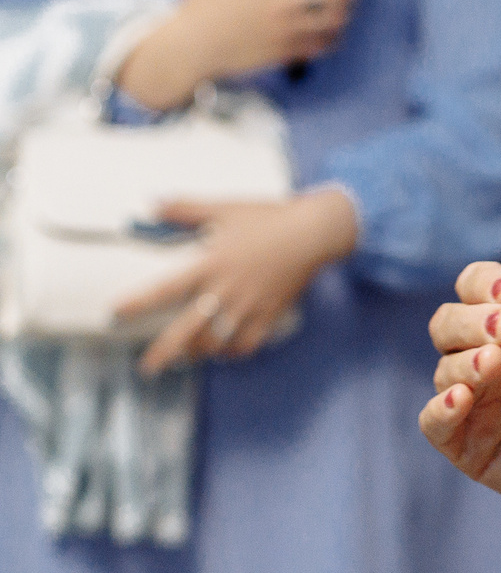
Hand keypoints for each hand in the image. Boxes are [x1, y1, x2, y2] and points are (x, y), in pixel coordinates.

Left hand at [116, 190, 361, 374]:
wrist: (313, 233)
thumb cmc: (269, 218)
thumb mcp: (224, 208)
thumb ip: (185, 209)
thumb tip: (152, 204)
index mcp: (210, 264)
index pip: (164, 290)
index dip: (137, 304)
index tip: (116, 314)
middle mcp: (226, 290)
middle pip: (188, 330)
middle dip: (165, 352)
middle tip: (148, 367)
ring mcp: (249, 305)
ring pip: (217, 342)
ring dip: (198, 352)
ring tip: (186, 357)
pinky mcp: (270, 313)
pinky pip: (248, 343)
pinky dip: (234, 352)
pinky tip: (226, 352)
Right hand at [117, 0, 371, 111]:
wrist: (193, 45)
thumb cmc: (207, 1)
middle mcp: (282, 4)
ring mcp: (286, 30)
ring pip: (334, 20)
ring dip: (346, 11)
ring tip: (346, 5)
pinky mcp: (286, 51)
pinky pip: (323, 44)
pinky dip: (334, 35)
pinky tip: (335, 29)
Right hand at [419, 218, 500, 504]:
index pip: (476, 283)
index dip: (483, 283)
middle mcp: (491, 353)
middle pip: (448, 321)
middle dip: (470, 321)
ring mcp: (475, 396)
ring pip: (443, 367)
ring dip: (463, 362)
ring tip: (494, 364)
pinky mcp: (466, 441)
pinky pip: (434, 420)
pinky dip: (442, 409)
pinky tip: (464, 400)